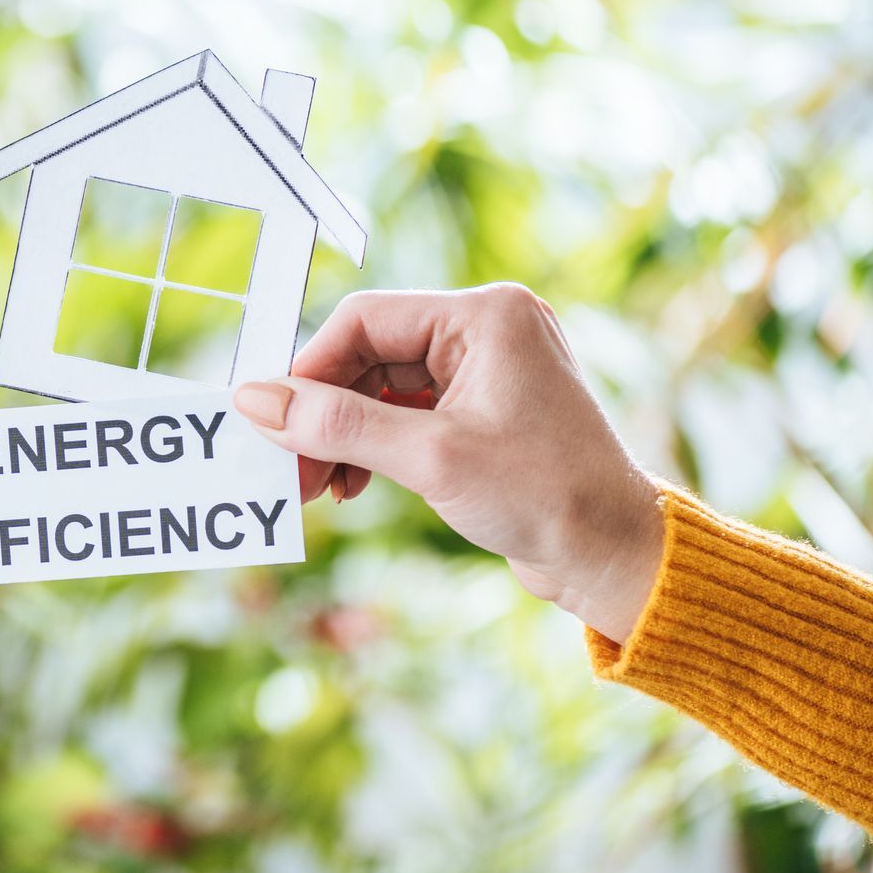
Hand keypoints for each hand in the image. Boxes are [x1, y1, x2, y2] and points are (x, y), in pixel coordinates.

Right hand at [233, 284, 663, 642]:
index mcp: (485, 315)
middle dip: (324, 412)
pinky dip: (374, 445)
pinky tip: (352, 484)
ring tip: (317, 485)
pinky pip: (407, 411)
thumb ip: (337, 424)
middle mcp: (488, 328)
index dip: (309, 370)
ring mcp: (488, 368)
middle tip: (287, 466)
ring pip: (381, 386)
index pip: (364, 320)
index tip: (270, 420)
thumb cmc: (544, 498)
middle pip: (368, 353)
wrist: (617, 558)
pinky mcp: (484, 408)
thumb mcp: (428, 458)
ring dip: (344, 433)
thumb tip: (255, 401)